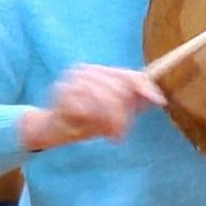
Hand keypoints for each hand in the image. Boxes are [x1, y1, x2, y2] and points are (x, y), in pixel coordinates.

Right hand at [21, 65, 165, 150]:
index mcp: (96, 71)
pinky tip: (91, 130)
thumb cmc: (81, 121)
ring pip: (105, 97)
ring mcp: (72, 81)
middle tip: (121, 133)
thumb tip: (156, 99)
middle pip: (118, 87)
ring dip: (111, 120)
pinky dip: (94, 122)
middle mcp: (84, 71)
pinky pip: (87, 108)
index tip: (158, 101)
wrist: (47, 129)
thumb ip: (130, 104)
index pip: (125, 74)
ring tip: (110, 135)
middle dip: (124, 114)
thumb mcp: (110, 114)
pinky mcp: (61, 95)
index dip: (143, 86)